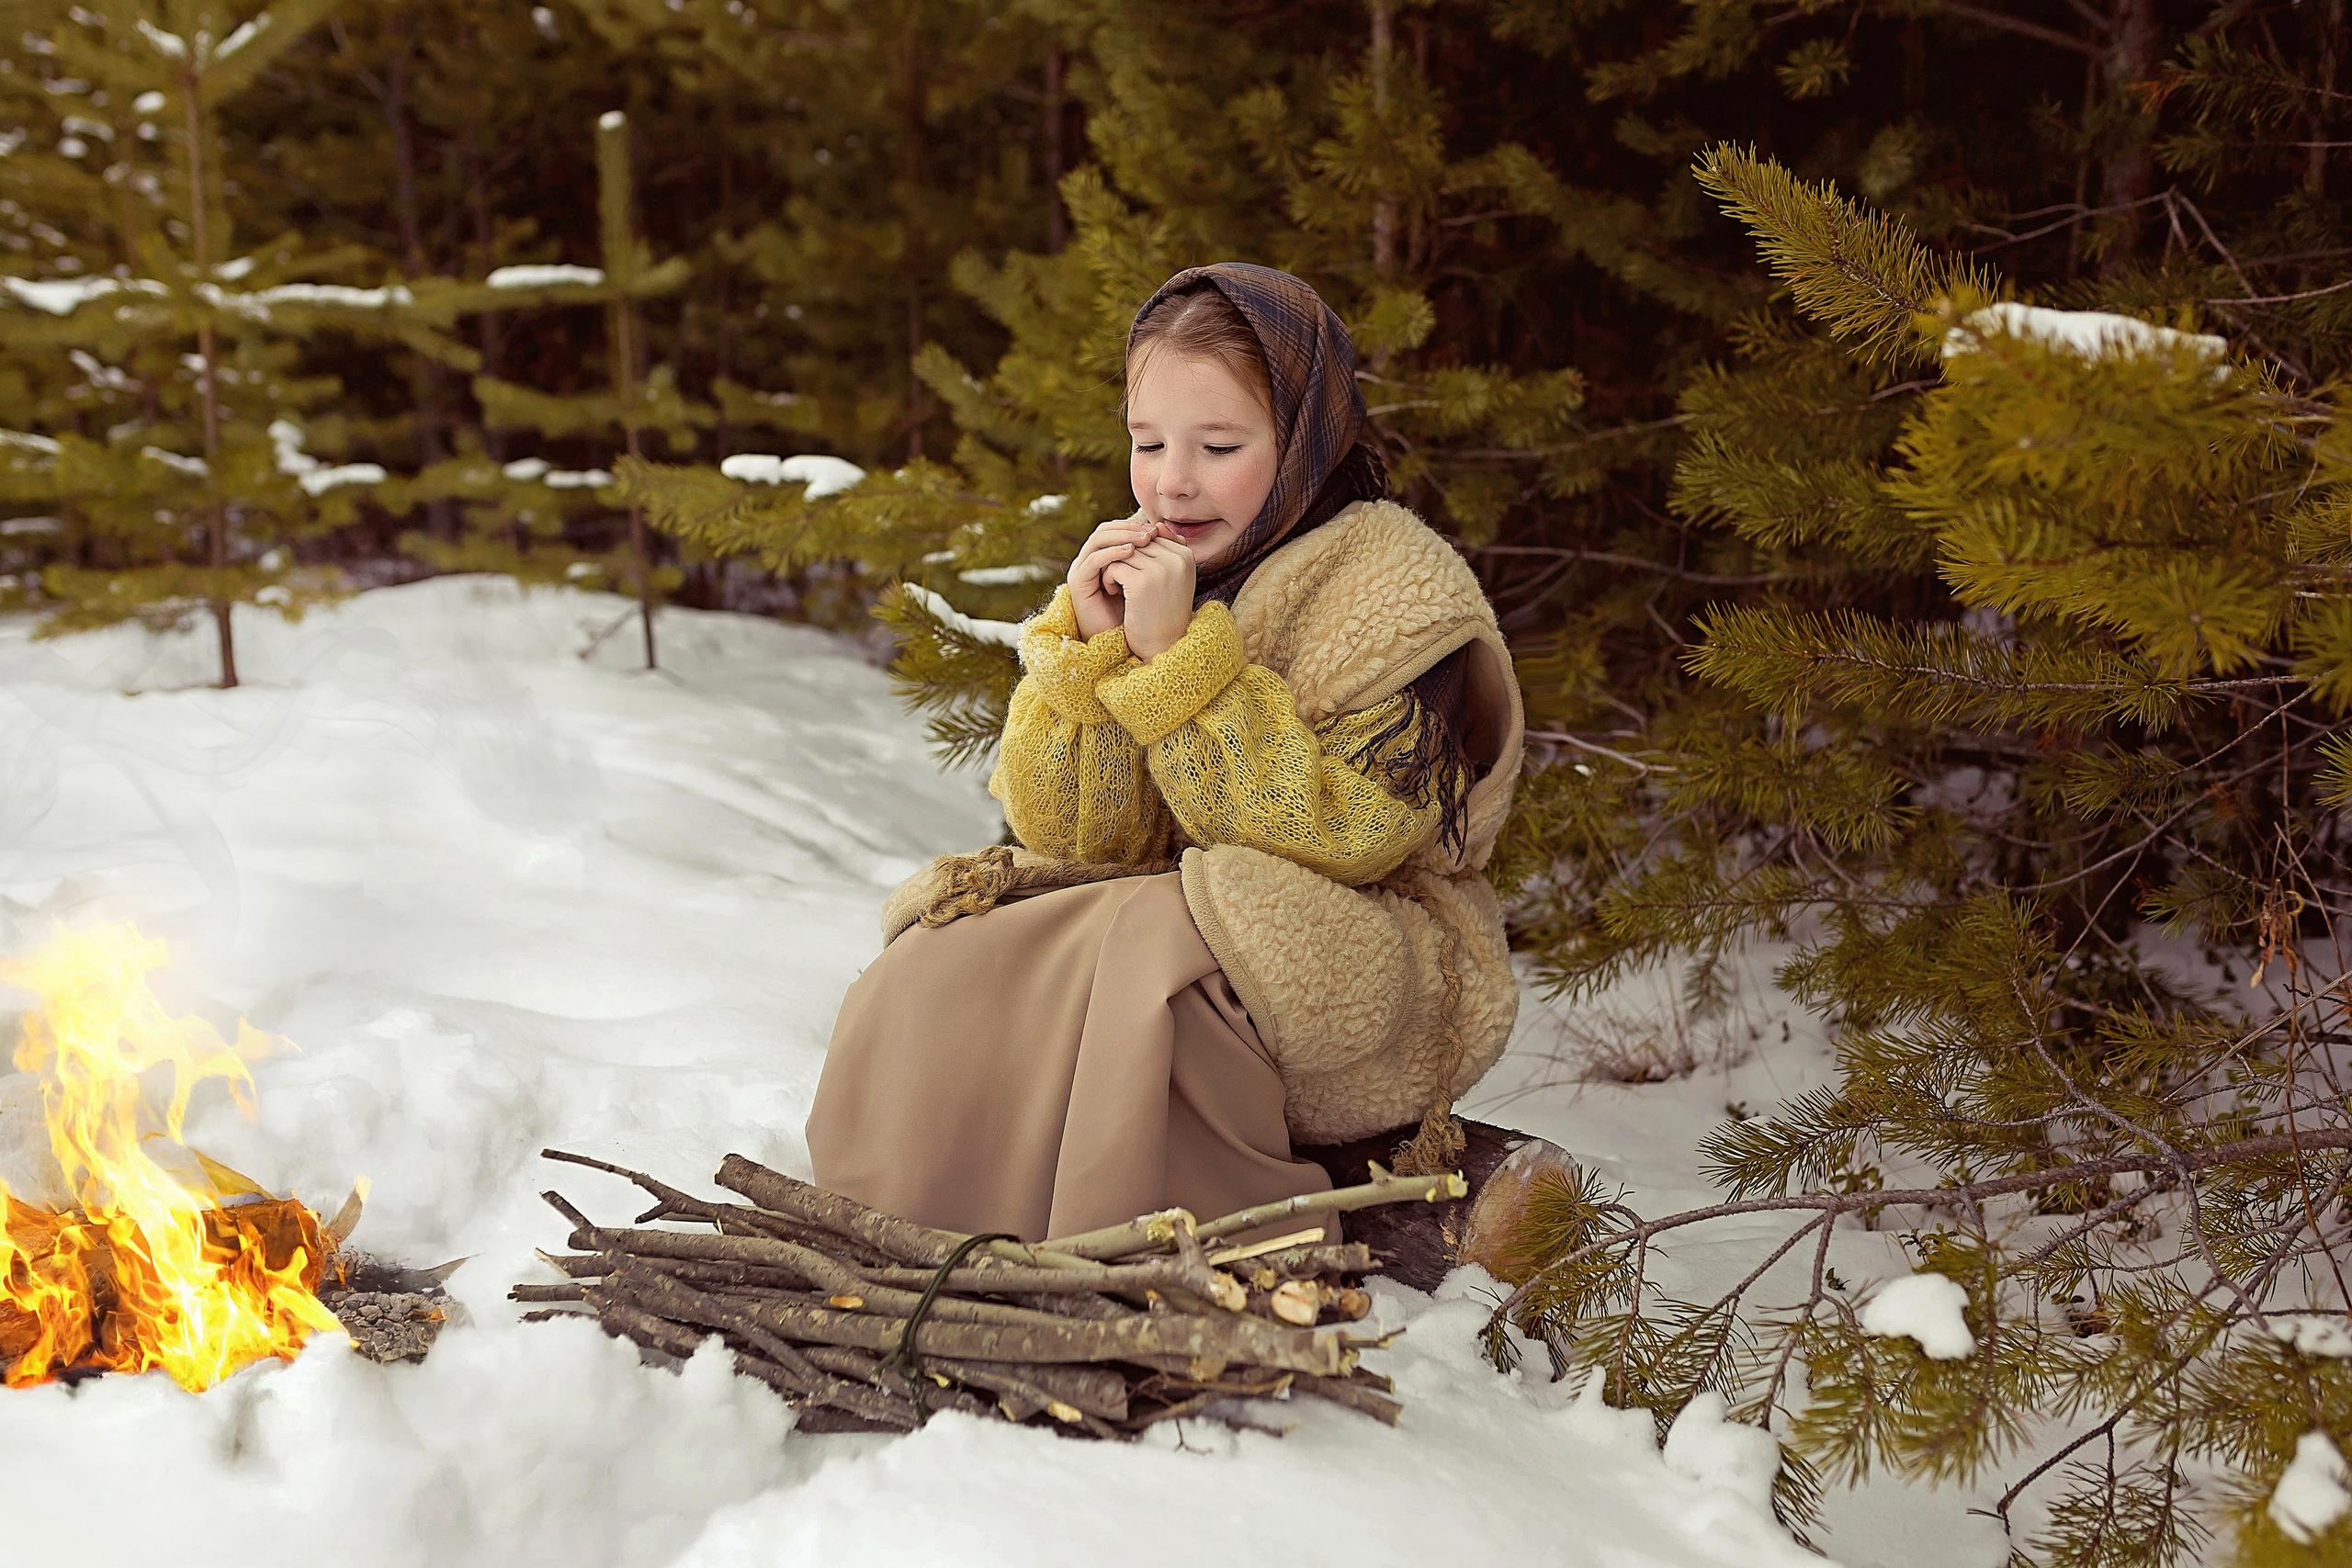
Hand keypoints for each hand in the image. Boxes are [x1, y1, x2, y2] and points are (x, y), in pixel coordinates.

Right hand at [1066, 516, 1156, 639]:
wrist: (1121, 642)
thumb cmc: (1138, 612)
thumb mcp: (1149, 579)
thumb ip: (1153, 555)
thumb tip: (1167, 528)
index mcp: (1104, 557)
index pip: (1116, 529)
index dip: (1135, 526)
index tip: (1157, 528)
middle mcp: (1090, 560)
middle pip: (1105, 530)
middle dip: (1129, 528)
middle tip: (1151, 531)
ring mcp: (1082, 570)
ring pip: (1098, 540)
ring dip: (1122, 536)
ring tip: (1144, 539)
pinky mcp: (1079, 582)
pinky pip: (1093, 560)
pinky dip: (1112, 553)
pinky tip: (1130, 553)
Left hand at [1102, 533, 1195, 660]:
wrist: (1162, 645)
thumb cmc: (1164, 610)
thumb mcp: (1173, 577)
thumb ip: (1167, 550)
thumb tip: (1157, 524)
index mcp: (1186, 556)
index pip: (1151, 536)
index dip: (1136, 552)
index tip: (1133, 572)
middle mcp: (1177, 560)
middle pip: (1136, 542)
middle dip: (1123, 557)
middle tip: (1119, 579)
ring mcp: (1160, 570)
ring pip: (1122, 551)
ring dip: (1113, 568)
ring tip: (1116, 586)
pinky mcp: (1142, 583)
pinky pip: (1114, 566)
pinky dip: (1108, 579)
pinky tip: (1113, 593)